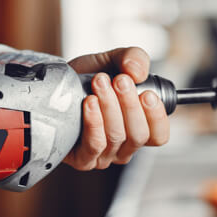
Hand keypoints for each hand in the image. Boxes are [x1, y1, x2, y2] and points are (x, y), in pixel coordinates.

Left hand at [65, 47, 169, 169]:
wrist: (56, 85)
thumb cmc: (88, 79)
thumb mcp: (114, 61)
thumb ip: (134, 58)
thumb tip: (138, 71)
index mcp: (138, 129)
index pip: (159, 136)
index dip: (157, 117)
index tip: (148, 94)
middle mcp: (123, 147)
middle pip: (138, 135)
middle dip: (130, 104)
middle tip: (120, 80)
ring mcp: (103, 155)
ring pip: (116, 136)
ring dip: (109, 106)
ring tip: (100, 83)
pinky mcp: (82, 159)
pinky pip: (94, 145)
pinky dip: (94, 121)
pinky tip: (89, 102)